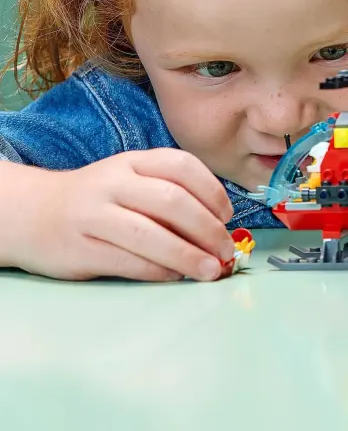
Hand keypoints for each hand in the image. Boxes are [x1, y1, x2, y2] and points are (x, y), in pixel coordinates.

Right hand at [18, 149, 234, 280]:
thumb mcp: (131, 179)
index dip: (212, 191)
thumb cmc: (98, 198)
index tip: (228, 216)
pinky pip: (129, 262)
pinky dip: (160, 271)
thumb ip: (170, 192)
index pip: (182, 165)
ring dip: (188, 256)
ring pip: (151, 235)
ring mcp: (94, 215)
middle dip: (207, 229)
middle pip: (172, 201)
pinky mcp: (81, 249)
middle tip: (226, 249)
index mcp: (133, 161)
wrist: (30, 213)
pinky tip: (176, 276)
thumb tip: (219, 226)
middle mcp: (113, 182)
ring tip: (212, 270)